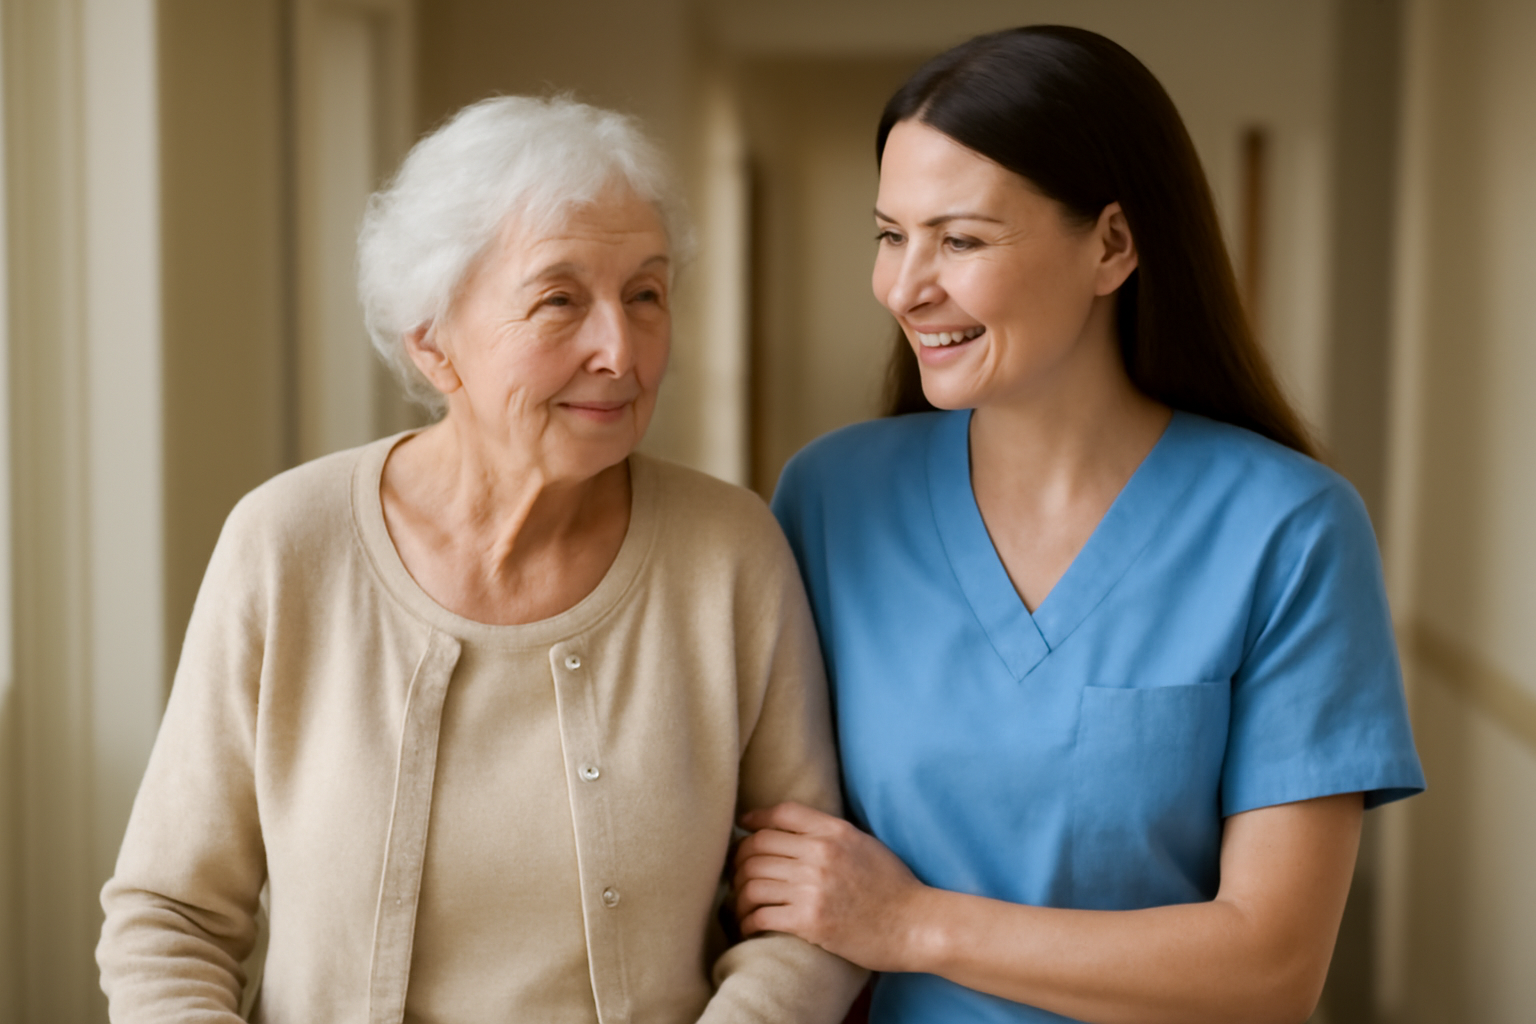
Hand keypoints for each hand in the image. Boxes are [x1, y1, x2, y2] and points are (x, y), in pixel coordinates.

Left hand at [733, 801, 928, 971]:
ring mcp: (813, 887)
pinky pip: (760, 913)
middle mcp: (820, 854)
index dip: (755, 819)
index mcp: (835, 832)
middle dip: (739, 862)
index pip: (781, 813)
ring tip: (741, 905)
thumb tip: (797, 832)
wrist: (917, 925)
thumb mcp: (866, 845)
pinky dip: (747, 920)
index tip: (744, 826)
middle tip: (738, 876)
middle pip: (757, 846)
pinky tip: (748, 925)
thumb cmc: (894, 888)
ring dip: (739, 895)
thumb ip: (832, 834)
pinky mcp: (810, 920)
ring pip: (752, 880)